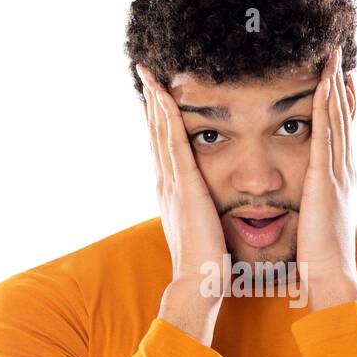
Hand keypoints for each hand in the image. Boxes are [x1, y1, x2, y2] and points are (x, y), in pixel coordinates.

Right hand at [137, 63, 226, 342]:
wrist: (198, 282)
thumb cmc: (206, 261)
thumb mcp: (204, 227)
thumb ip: (203, 212)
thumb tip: (209, 207)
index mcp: (174, 192)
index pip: (166, 148)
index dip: (160, 121)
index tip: (158, 96)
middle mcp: (167, 182)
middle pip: (157, 133)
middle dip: (152, 103)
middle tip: (147, 73)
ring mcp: (172, 182)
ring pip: (161, 132)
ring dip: (156, 101)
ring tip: (150, 74)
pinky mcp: (184, 185)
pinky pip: (174, 142)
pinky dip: (168, 117)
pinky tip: (165, 95)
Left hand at [297, 45, 356, 311]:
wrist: (330, 276)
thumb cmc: (321, 258)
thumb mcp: (318, 223)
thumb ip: (315, 206)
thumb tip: (311, 203)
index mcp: (340, 182)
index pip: (342, 135)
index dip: (342, 107)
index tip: (341, 81)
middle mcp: (344, 172)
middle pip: (343, 120)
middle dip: (341, 87)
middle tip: (338, 57)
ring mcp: (337, 174)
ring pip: (337, 121)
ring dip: (334, 87)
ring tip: (332, 59)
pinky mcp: (325, 180)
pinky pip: (326, 136)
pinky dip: (326, 109)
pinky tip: (323, 86)